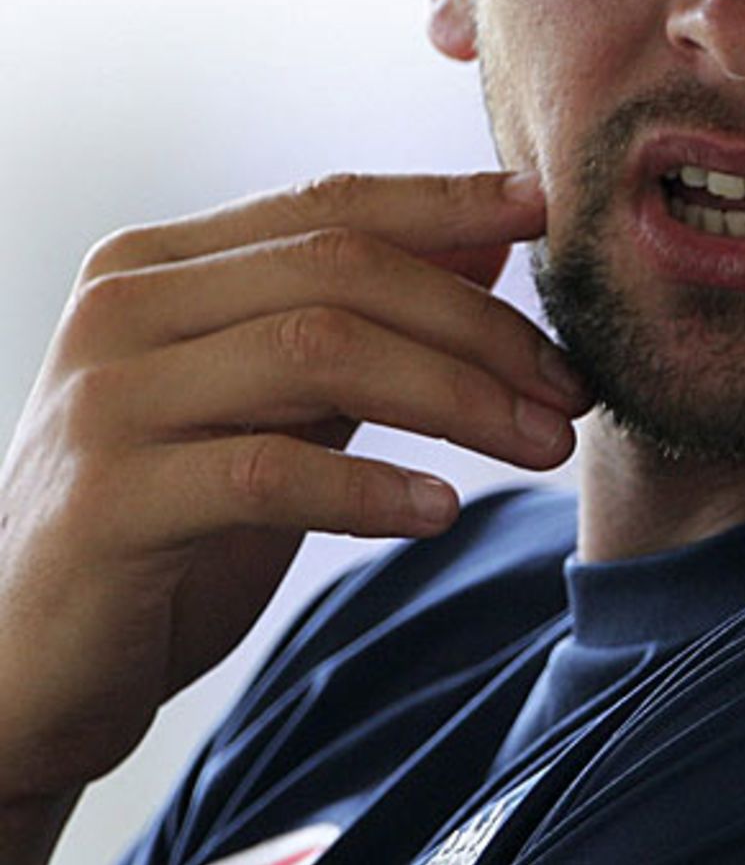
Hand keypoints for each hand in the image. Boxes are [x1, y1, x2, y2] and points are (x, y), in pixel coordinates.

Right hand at [0, 169, 587, 816]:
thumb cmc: (165, 523)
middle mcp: (124, 305)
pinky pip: (269, 471)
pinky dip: (372, 486)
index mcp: (159, 262)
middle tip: (570, 384)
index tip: (546, 211)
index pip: (328, 203)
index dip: (447, 201)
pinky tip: (440, 510)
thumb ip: (357, 323)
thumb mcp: (271, 406)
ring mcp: (107, 396)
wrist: (28, 664)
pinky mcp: (107, 500)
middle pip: (339, 268)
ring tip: (540, 444)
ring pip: (318, 350)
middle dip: (478, 321)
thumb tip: (487, 245)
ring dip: (455, 396)